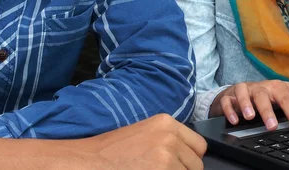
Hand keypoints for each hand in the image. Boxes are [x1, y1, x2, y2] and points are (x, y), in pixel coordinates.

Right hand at [85, 114, 206, 169]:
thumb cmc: (113, 151)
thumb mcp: (146, 133)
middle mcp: (170, 137)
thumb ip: (170, 140)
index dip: (190, 159)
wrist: (89, 162)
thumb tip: (189, 157)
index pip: (199, 146)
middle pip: (196, 164)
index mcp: (167, 123)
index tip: (179, 165)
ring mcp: (166, 157)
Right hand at [210, 81, 288, 132]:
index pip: (287, 98)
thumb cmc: (266, 94)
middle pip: (263, 95)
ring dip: (246, 104)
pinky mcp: (229, 96)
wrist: (240, 91)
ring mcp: (243, 91)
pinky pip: (227, 101)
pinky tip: (234, 120)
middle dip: (267, 110)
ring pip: (244, 93)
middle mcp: (259, 87)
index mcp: (275, 87)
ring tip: (249, 117)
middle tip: (272, 126)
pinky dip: (230, 110)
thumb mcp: (285, 94)